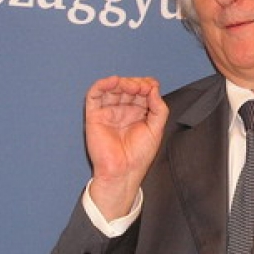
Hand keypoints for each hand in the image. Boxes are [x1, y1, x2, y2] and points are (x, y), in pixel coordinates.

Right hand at [85, 76, 167, 219]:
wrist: (124, 171)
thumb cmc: (139, 155)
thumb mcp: (157, 128)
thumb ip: (159, 108)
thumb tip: (154, 88)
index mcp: (139, 112)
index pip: (142, 91)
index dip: (147, 85)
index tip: (152, 87)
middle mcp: (123, 110)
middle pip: (128, 86)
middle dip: (136, 83)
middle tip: (142, 88)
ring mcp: (109, 111)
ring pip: (112, 88)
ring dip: (122, 82)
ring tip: (131, 87)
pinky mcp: (95, 115)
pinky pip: (94, 95)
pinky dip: (102, 85)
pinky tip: (113, 82)